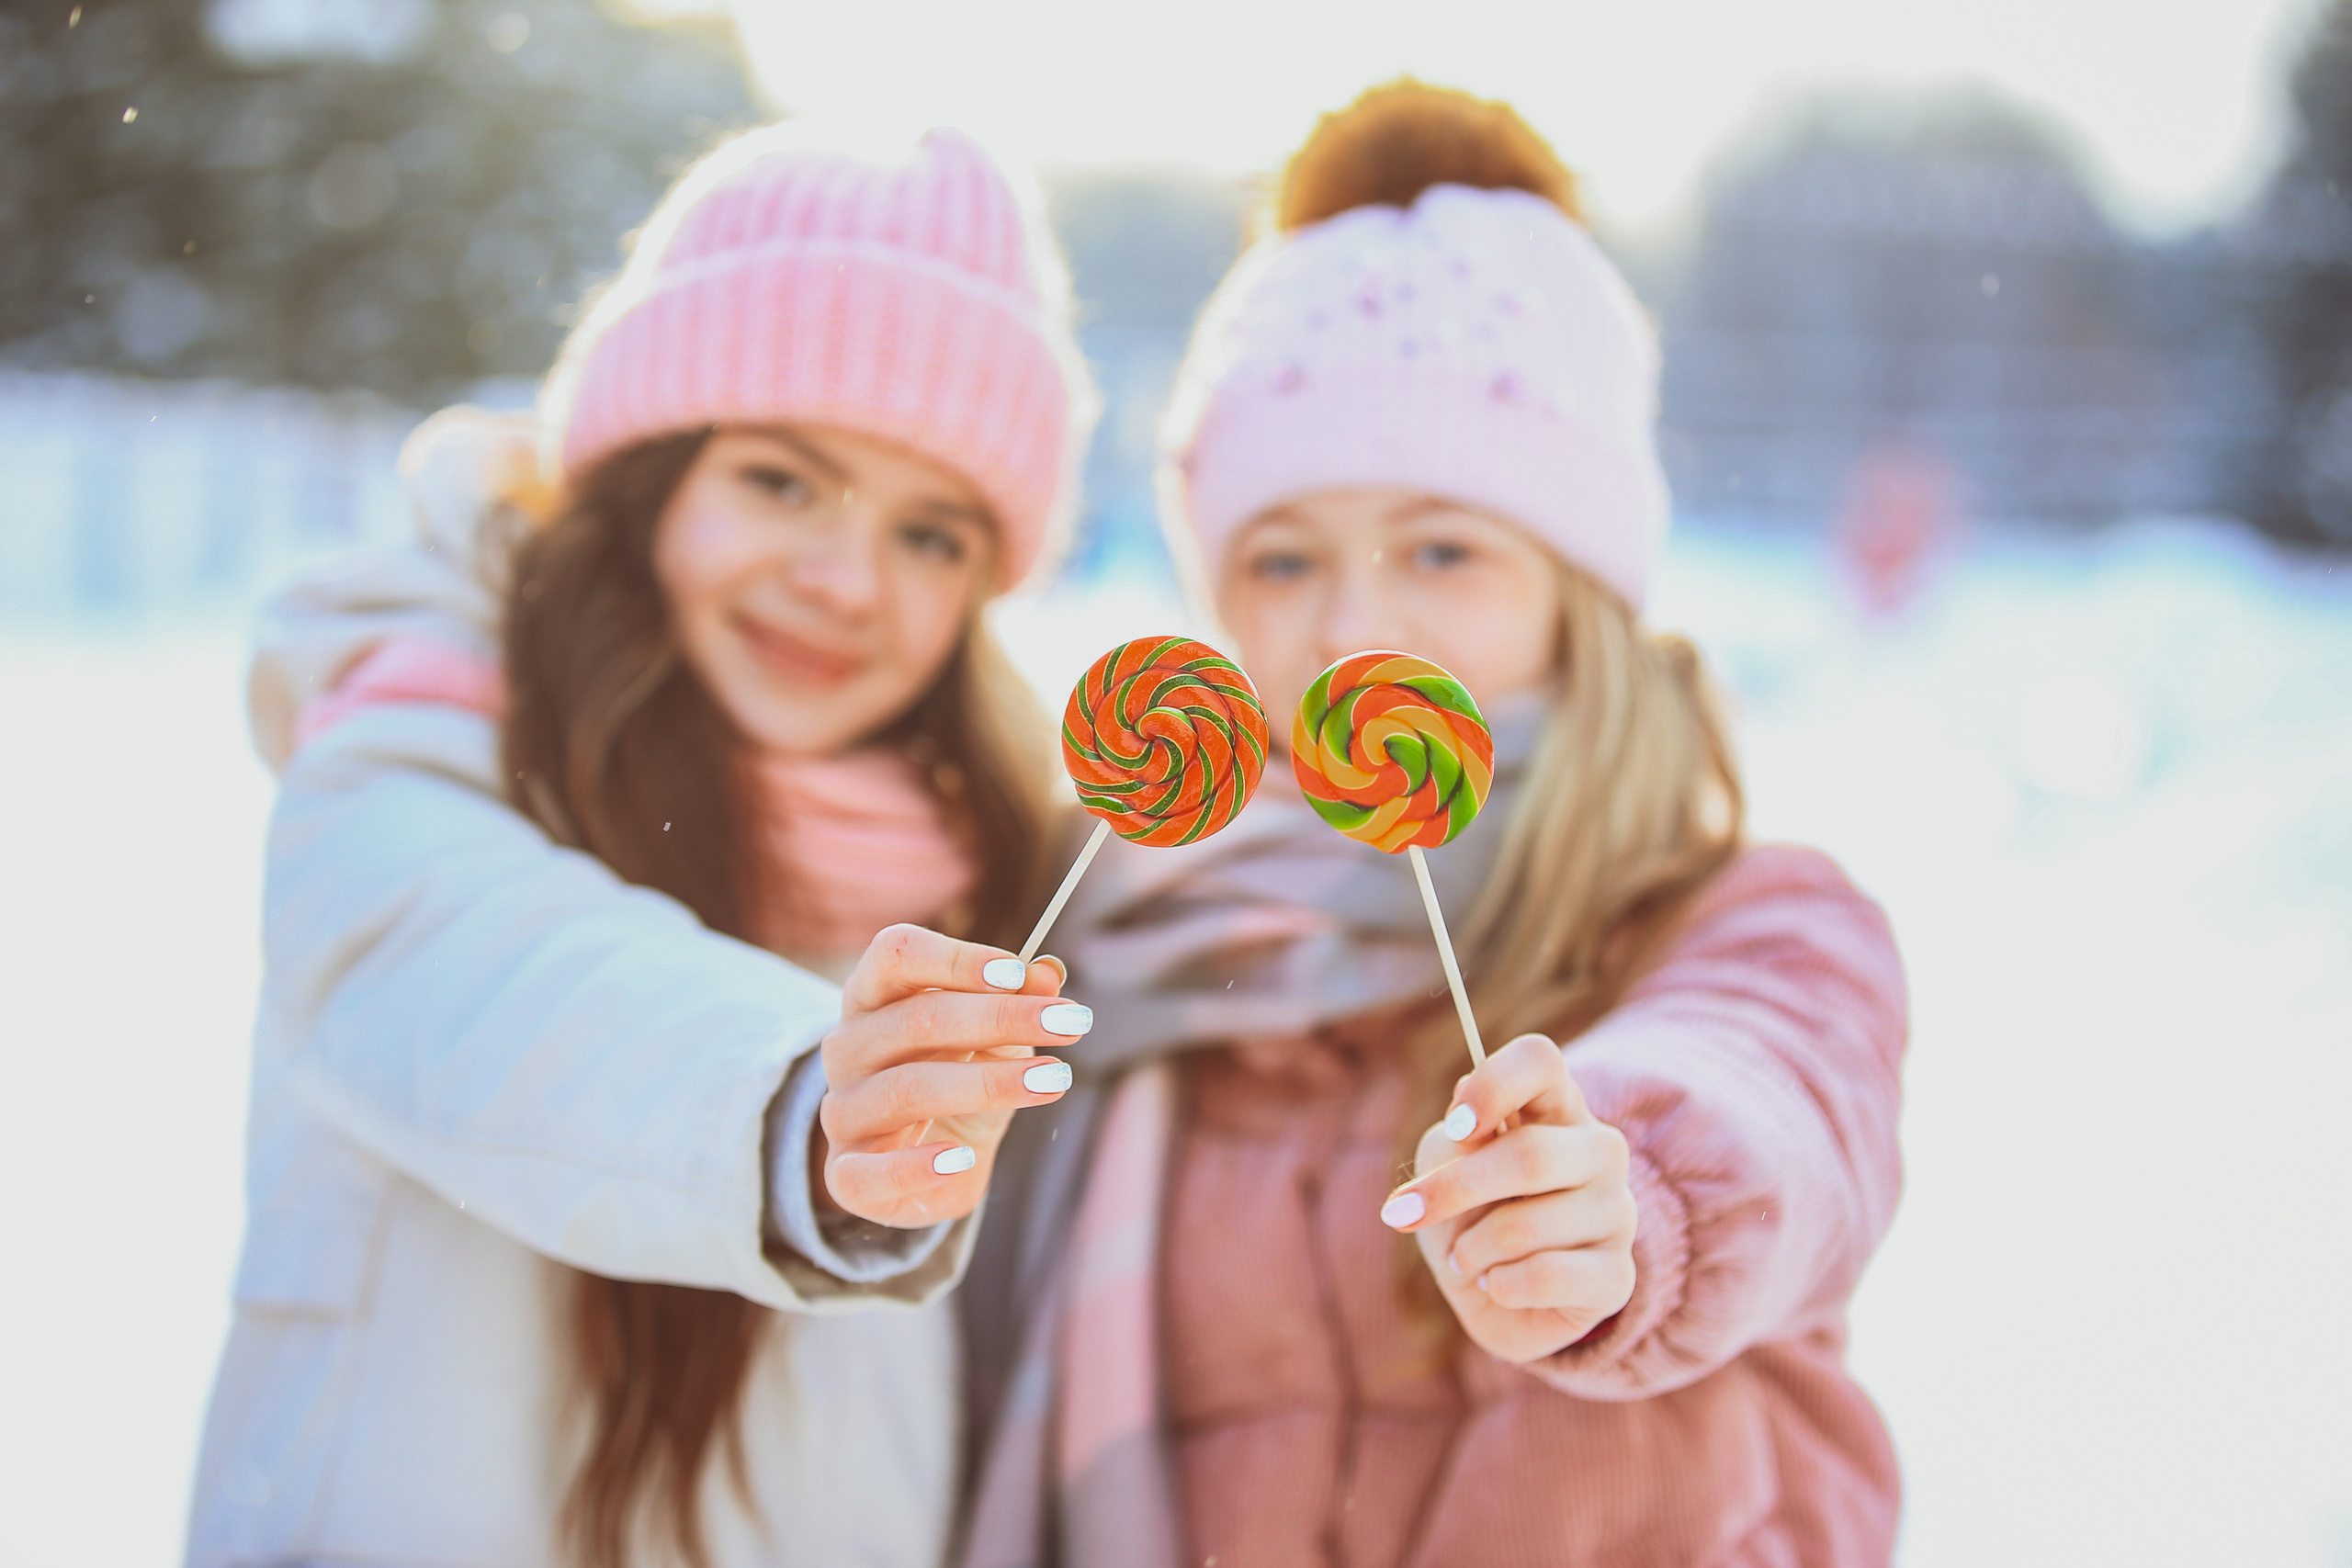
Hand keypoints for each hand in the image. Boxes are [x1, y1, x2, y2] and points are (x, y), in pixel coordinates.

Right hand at [818, 924, 1088, 1228]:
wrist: (935, 1165)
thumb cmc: (959, 1082)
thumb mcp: (995, 1038)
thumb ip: (1017, 1001)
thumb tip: (1048, 974)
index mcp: (872, 997)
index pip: (896, 954)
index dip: (956, 959)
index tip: (1020, 974)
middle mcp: (847, 1048)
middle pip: (915, 1018)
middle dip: (999, 1017)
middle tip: (1069, 1023)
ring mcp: (842, 1112)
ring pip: (907, 1088)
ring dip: (988, 1083)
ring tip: (1054, 1080)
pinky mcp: (847, 1175)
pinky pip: (869, 1173)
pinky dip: (917, 1166)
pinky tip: (963, 1158)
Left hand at [1378, 1033, 1636, 1362]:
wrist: (1493, 1300)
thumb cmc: (1466, 1218)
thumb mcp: (1443, 1168)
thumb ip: (1456, 1142)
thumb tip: (1470, 1127)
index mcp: (1556, 1106)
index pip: (1540, 1061)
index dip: (1494, 1085)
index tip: (1456, 1125)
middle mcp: (1599, 1150)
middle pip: (1531, 1154)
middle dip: (1454, 1190)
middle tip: (1404, 1212)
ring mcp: (1617, 1212)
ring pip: (1529, 1225)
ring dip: (1472, 1249)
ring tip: (1467, 1257)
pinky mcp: (1618, 1276)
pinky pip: (1546, 1277)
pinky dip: (1501, 1286)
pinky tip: (1501, 1285)